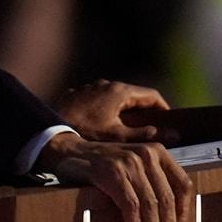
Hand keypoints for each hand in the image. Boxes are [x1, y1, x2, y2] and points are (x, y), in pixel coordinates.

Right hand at [35, 132, 193, 221]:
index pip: (182, 184)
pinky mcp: (113, 173)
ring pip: (149, 204)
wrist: (74, 152)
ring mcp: (130, 163)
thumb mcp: (136, 164)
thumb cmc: (108, 164)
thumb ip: (154, 179)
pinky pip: (130, 205)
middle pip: (166, 198)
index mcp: (158, 152)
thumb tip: (172, 217)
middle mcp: (147, 154)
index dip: (184, 211)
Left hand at [54, 79, 177, 143]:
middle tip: (152, 129)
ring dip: (126, 110)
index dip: (163, 109)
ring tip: (129, 129)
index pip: (151, 95)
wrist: (48, 130)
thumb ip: (145, 135)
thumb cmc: (85, 133)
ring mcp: (92, 88)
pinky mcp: (79, 94)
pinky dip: (108, 110)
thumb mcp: (117, 137)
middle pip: (134, 95)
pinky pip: (100, 99)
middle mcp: (107, 84)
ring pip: (116, 97)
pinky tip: (105, 126)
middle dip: (145, 111)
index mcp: (120, 91)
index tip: (169, 123)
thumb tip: (173, 135)